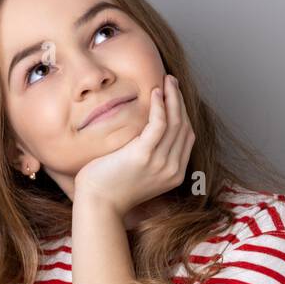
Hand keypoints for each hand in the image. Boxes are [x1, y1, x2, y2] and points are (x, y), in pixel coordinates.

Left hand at [73, 74, 194, 217]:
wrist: (98, 204)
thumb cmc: (111, 188)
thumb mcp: (140, 173)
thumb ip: (151, 157)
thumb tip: (150, 135)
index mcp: (174, 174)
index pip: (186, 136)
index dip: (182, 112)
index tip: (174, 95)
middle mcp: (172, 169)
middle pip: (183, 126)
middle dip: (180, 100)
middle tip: (171, 81)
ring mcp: (160, 163)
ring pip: (175, 122)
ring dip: (173, 97)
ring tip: (166, 80)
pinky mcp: (144, 155)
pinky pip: (159, 124)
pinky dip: (160, 105)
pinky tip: (155, 92)